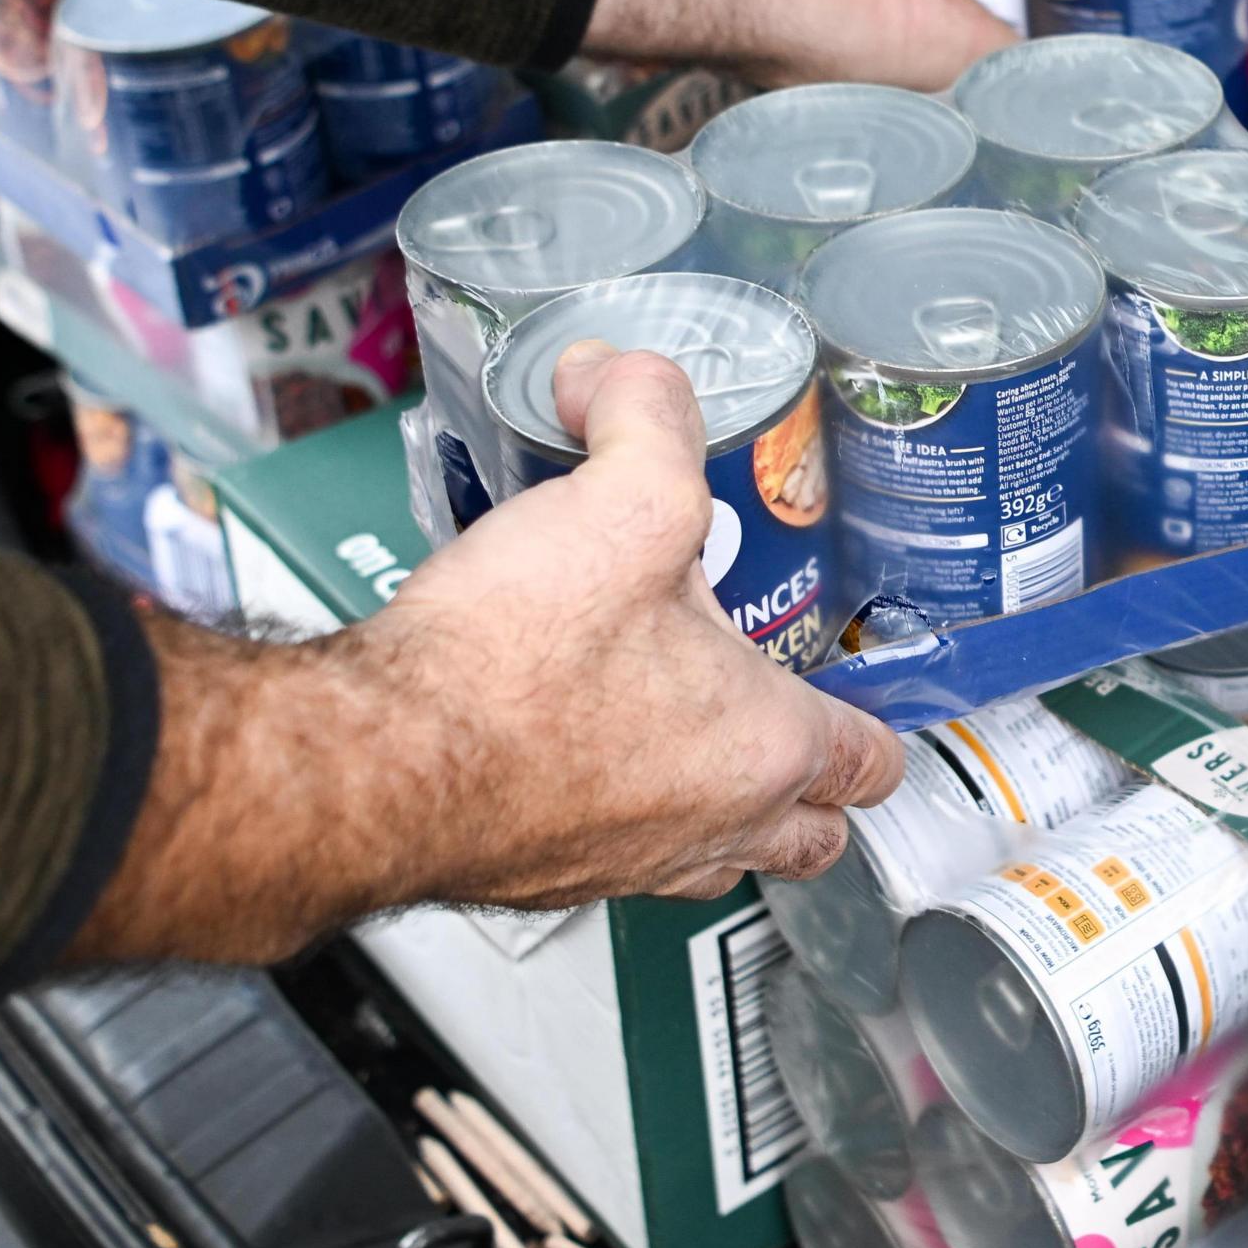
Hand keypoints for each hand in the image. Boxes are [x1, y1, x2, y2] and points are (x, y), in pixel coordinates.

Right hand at [66, 341, 903, 966]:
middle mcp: (708, 827)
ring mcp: (623, 864)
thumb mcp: (617, 501)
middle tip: (788, 731)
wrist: (372, 767)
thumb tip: (629, 373)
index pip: (870, 762)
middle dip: (811, 791)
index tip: (864, 700)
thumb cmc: (508, 670)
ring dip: (715, 807)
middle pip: (808, 836)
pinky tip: (570, 744)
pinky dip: (616, 811)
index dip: (875, 724)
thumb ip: (646, 421)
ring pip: (712, 857)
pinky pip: (612, 857)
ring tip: (682, 732)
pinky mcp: (539, 874)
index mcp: (765, 748)